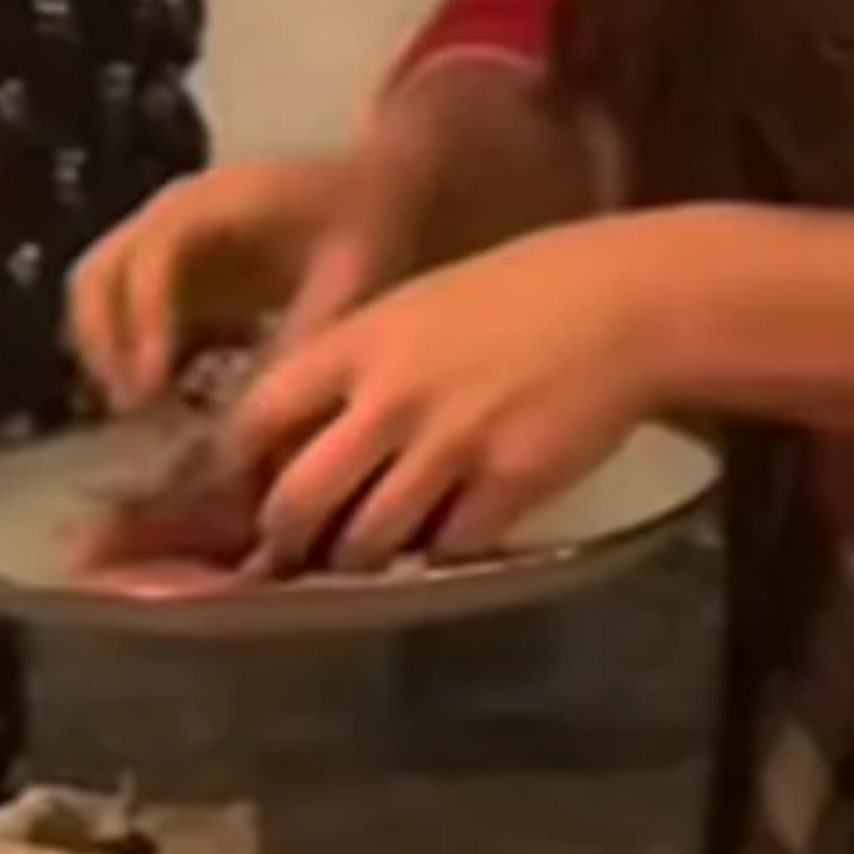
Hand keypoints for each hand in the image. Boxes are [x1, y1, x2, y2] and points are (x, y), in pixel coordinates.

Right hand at [68, 155, 359, 409]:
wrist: (378, 192)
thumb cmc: (368, 228)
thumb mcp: (349, 284)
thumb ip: (300, 341)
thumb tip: (248, 413)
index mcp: (212, 206)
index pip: (152, 260)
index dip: (144, 325)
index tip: (151, 390)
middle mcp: (170, 216)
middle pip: (97, 274)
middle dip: (107, 345)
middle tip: (137, 411)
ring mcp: (163, 241)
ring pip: (97, 293)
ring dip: (108, 353)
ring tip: (145, 413)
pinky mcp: (172, 271)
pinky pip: (123, 313)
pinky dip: (130, 355)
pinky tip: (168, 399)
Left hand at [234, 216, 688, 572]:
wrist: (617, 304)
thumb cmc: (512, 296)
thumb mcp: (412, 307)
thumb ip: (355, 365)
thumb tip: (301, 434)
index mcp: (359, 344)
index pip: (259, 416)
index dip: (237, 465)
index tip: (236, 489)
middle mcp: (391, 399)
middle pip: (300, 498)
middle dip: (286, 538)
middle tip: (289, 551)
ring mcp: (450, 446)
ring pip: (369, 539)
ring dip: (358, 558)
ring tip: (363, 553)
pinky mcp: (508, 485)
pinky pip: (448, 548)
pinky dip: (437, 553)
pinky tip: (442, 539)